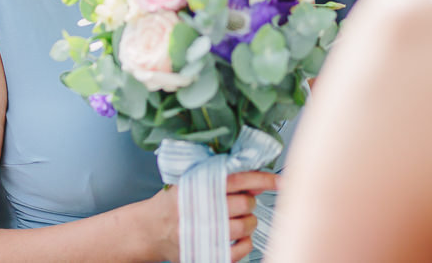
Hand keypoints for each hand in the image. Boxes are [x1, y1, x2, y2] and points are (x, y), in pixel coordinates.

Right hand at [144, 171, 277, 262]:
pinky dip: (244, 244)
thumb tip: (256, 185)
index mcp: (200, 185)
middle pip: (245, 204)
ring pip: (246, 227)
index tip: (281, 182)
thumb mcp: (192, 181)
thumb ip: (222, 180)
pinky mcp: (206, 252)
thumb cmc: (174, 203)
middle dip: (247, 204)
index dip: (264, 180)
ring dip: (247, 223)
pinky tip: (235, 238)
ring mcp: (204, 232)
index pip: (239, 179)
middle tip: (238, 204)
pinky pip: (241, 250)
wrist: (150, 229)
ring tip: (235, 221)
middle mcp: (202, 208)